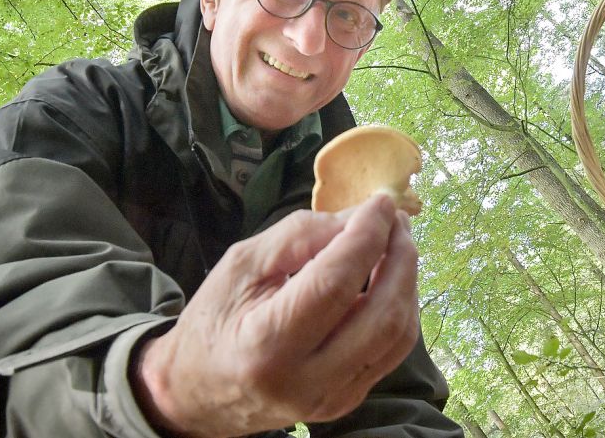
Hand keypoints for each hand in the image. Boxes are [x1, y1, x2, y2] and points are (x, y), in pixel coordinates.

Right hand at [132, 194, 419, 437]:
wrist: (197, 395)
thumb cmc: (212, 322)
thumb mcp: (241, 266)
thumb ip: (299, 237)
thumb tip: (359, 218)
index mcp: (266, 346)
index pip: (334, 284)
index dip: (366, 237)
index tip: (382, 202)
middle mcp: (306, 382)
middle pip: (381, 316)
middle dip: (400, 258)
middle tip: (397, 220)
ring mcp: (331, 399)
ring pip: (397, 336)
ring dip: (407, 282)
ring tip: (396, 243)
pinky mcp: (347, 401)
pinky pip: (392, 351)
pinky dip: (398, 308)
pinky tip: (387, 279)